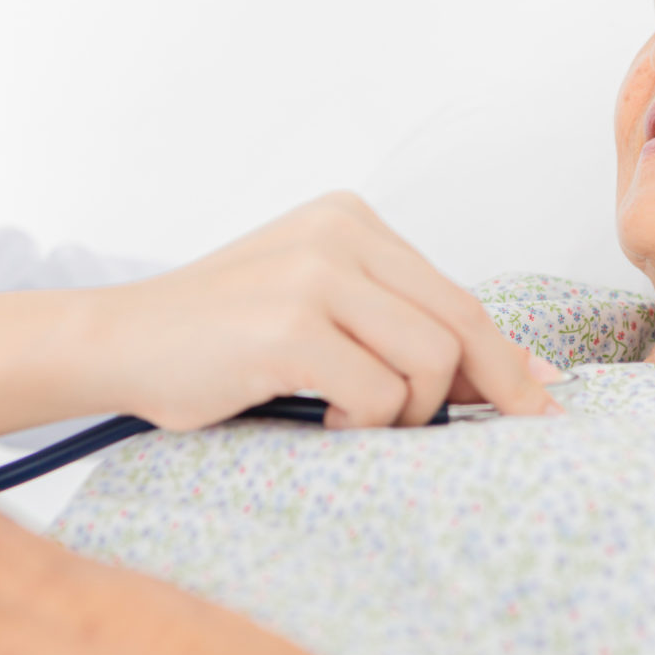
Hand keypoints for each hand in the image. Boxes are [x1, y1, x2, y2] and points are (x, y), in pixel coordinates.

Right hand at [80, 192, 562, 431]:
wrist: (116, 342)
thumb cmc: (218, 341)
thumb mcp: (316, 311)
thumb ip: (399, 328)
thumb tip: (522, 378)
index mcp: (350, 220)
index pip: (457, 295)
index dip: (505, 358)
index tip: (538, 402)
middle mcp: (339, 233)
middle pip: (459, 323)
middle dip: (489, 389)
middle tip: (503, 435)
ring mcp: (313, 275)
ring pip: (430, 361)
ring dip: (410, 414)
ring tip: (360, 424)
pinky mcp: (288, 326)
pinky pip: (378, 393)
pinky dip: (365, 425)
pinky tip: (328, 425)